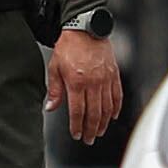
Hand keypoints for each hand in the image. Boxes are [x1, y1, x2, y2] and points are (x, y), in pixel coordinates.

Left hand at [47, 28, 123, 145]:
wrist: (85, 28)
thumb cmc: (69, 46)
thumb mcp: (55, 67)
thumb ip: (55, 90)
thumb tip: (50, 107)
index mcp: (76, 82)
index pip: (78, 111)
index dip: (77, 126)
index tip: (76, 134)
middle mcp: (93, 82)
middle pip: (94, 113)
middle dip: (91, 129)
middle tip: (88, 139)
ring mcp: (106, 79)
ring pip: (107, 108)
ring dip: (103, 123)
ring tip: (99, 131)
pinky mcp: (114, 74)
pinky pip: (117, 95)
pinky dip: (116, 108)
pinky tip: (113, 116)